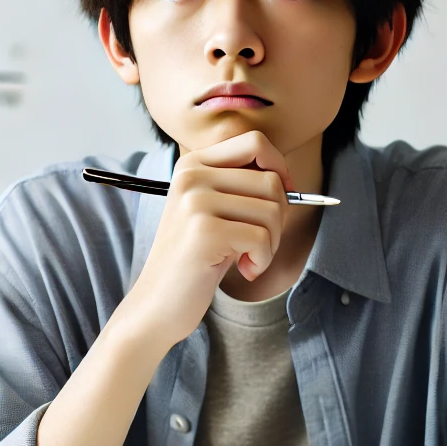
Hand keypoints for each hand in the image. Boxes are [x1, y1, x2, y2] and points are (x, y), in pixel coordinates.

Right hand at [111, 130, 290, 350]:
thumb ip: (244, 186)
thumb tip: (287, 177)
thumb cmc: (198, 258)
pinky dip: (262, 260)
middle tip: (259, 243)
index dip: (280, 168)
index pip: (255, 142)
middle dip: (279, 218)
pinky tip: (244, 270)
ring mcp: (195, 202)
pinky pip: (261, 238)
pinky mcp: (204, 231)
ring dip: (271, 242)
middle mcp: (191, 176)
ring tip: (248, 258)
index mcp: (193, 164)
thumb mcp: (218, 212)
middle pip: (271, 180)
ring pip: (272, 210)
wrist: (159, 303)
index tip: (280, 199)